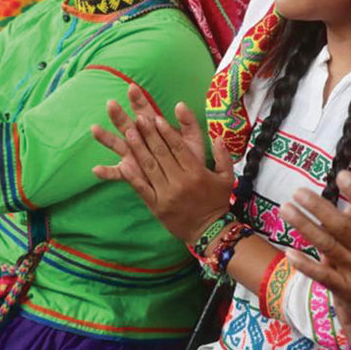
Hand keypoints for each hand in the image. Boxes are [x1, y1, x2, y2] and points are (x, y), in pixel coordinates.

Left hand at [91, 84, 235, 242]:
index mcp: (196, 172)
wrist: (210, 231)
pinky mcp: (157, 206)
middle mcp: (180, 182)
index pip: (178, 148)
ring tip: (128, 133)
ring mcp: (167, 195)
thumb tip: (218, 137)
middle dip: (149, 135)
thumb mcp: (227, 177)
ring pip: (149, 167)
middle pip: (161, 154)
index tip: (157, 119)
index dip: (167, 132)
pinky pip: (142, 188)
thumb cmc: (217, 202)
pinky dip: (132, 176)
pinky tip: (123, 163)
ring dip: (138, 149)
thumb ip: (223, 156)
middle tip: (139, 119)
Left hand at [280, 172, 350, 338]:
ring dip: (304, 227)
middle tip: (298, 191)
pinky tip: (288, 252)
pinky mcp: (347, 290)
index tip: (341, 175)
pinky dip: (305, 265)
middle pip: (341, 227)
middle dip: (318, 207)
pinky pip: (323, 276)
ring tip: (286, 209)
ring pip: (327, 246)